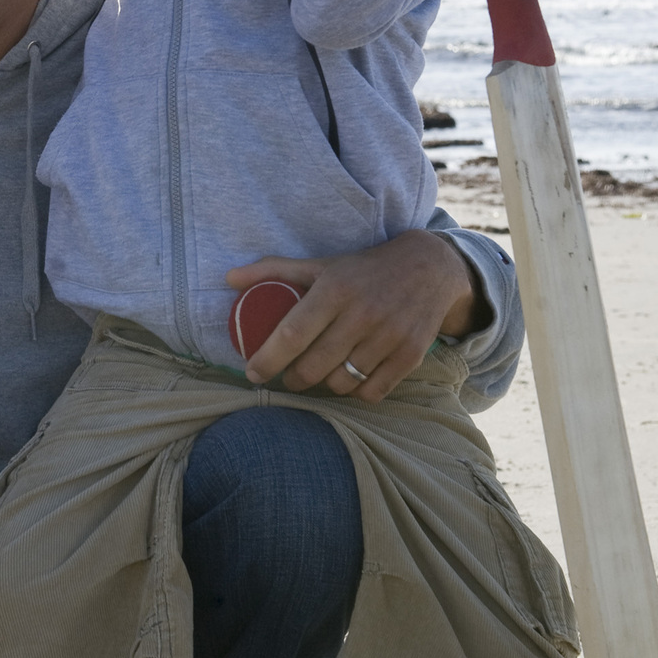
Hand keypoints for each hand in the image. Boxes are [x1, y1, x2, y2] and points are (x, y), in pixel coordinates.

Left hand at [226, 229, 483, 401]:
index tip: (253, 373)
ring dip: (324, 385)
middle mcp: (362, 314)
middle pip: (314, 367)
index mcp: (334, 289)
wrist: (429, 268)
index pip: (291, 335)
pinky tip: (349, 378)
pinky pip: (372, 392)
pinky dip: (355, 392)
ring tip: (319, 374)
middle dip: (293, 379)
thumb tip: (229, 278)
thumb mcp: (320, 264)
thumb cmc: (362, 269)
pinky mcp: (410, 355)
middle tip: (287, 376)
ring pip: (341, 383)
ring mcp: (389, 336)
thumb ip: (274, 270)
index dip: (267, 360)